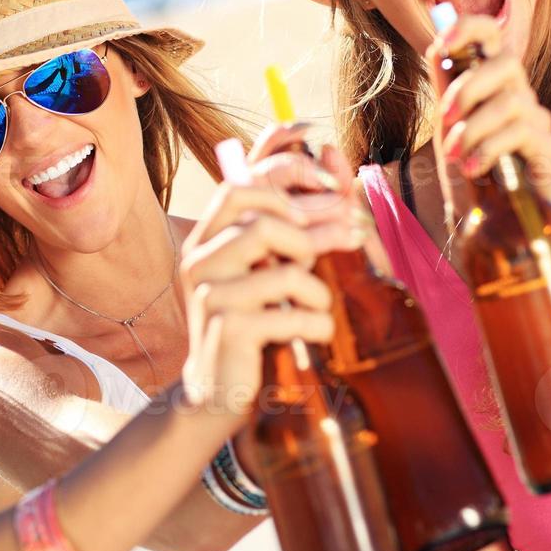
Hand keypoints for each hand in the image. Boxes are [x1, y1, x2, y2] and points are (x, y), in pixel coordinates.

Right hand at [177, 135, 366, 423]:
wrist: (219, 388)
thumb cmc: (255, 321)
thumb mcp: (267, 267)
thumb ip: (290, 221)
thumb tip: (333, 162)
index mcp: (207, 236)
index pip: (239, 183)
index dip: (287, 174)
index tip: (335, 188)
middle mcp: (199, 259)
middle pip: (261, 219)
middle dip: (315, 231)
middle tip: (350, 239)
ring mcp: (210, 294)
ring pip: (283, 269)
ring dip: (317, 288)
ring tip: (319, 304)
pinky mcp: (227, 329)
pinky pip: (290, 315)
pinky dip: (316, 323)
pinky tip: (317, 333)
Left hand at [427, 13, 550, 209]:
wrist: (503, 223)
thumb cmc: (476, 170)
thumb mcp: (451, 128)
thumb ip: (446, 89)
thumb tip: (436, 47)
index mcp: (494, 85)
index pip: (493, 37)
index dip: (470, 28)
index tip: (442, 42)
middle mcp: (520, 95)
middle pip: (507, 63)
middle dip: (468, 88)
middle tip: (444, 119)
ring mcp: (537, 122)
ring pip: (510, 102)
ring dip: (472, 129)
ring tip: (453, 156)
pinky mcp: (549, 151)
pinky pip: (521, 135)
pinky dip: (488, 149)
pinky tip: (471, 169)